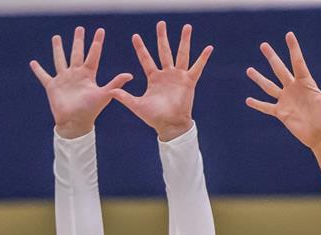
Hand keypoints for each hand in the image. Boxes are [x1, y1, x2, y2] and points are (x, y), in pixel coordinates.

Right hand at [30, 26, 132, 139]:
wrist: (75, 123)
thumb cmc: (90, 111)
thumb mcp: (103, 95)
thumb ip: (115, 84)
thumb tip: (130, 75)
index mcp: (88, 75)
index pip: (93, 55)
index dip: (97, 43)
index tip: (100, 31)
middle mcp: (76, 74)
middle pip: (77, 53)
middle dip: (78, 41)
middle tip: (80, 29)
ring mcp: (64, 79)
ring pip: (60, 60)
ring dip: (58, 49)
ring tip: (57, 37)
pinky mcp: (52, 86)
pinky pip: (44, 76)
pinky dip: (38, 70)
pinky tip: (33, 62)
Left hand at [115, 21, 212, 141]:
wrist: (170, 125)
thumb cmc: (154, 117)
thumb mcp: (137, 106)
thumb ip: (125, 97)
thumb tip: (111, 91)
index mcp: (154, 78)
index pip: (146, 59)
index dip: (140, 48)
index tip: (135, 36)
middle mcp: (166, 74)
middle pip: (164, 51)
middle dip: (162, 37)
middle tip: (161, 23)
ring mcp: (178, 76)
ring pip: (182, 54)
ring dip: (184, 41)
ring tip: (187, 27)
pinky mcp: (189, 82)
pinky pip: (197, 67)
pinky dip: (203, 58)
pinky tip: (209, 48)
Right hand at [246, 32, 320, 149]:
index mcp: (306, 83)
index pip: (297, 62)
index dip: (293, 48)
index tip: (289, 35)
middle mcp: (294, 89)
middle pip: (280, 69)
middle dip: (272, 57)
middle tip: (263, 45)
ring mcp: (286, 100)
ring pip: (269, 86)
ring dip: (259, 78)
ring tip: (249, 70)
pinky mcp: (281, 113)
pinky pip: (267, 107)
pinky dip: (258, 104)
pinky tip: (248, 100)